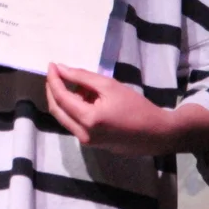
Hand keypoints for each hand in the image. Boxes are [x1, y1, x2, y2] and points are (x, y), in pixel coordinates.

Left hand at [45, 62, 173, 155]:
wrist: (157, 133)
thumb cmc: (136, 107)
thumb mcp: (110, 86)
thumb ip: (82, 77)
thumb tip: (60, 69)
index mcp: (88, 120)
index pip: (61, 97)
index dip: (53, 80)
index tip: (51, 65)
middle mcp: (82, 134)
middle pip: (56, 110)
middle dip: (53, 90)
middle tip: (57, 73)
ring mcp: (86, 142)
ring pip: (64, 117)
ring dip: (66, 99)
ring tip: (82, 85)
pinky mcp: (91, 144)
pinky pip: (74, 123)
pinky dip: (75, 109)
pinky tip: (87, 97)